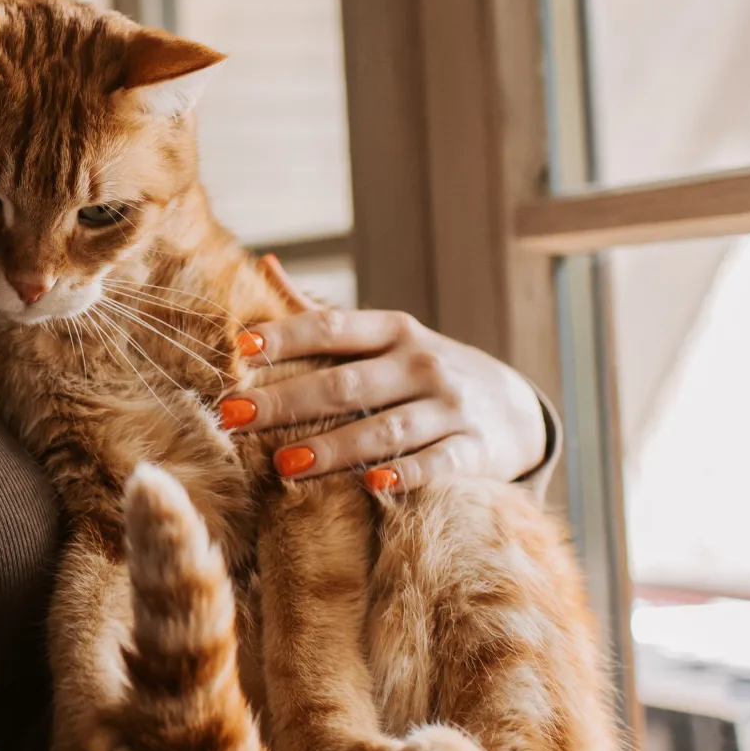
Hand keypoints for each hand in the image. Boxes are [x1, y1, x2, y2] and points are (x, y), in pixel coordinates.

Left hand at [218, 262, 545, 493]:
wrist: (515, 408)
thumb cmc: (424, 372)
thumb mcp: (385, 336)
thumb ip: (323, 315)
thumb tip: (264, 264)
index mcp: (393, 331)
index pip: (331, 328)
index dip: (285, 337)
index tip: (239, 348)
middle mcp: (421, 363)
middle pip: (345, 384)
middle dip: (286, 401)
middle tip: (234, 416)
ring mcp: (449, 406)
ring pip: (385, 428)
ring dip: (333, 447)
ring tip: (283, 464)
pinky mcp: (474, 449)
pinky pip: (437, 463)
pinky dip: (407, 474)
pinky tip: (373, 486)